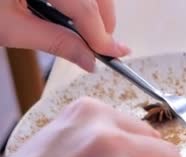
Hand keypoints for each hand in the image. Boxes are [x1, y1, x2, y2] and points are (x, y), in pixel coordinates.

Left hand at [0, 0, 128, 70]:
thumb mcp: (8, 27)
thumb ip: (55, 43)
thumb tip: (89, 60)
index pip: (83, 7)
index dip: (101, 34)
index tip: (113, 53)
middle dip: (101, 18)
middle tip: (99, 45)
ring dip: (92, 6)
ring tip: (83, 29)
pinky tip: (69, 11)